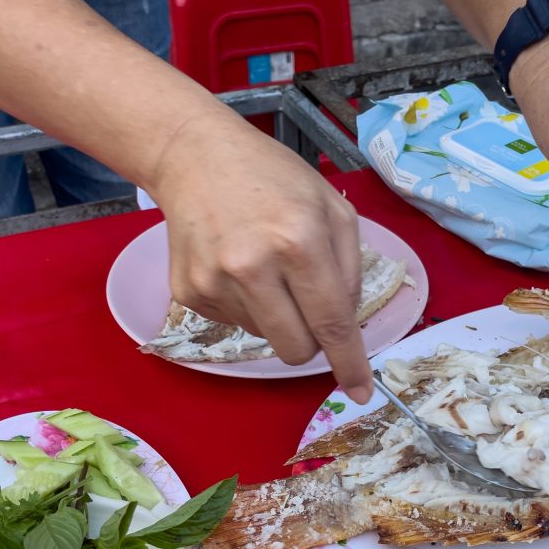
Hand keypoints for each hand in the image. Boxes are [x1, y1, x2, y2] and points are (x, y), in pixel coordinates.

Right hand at [151, 110, 372, 402]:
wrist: (194, 156)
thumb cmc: (273, 177)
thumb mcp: (332, 207)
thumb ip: (350, 268)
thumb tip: (346, 325)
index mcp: (298, 241)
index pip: (331, 322)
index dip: (349, 362)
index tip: (360, 392)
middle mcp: (252, 267)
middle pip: (295, 349)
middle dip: (311, 340)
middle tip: (308, 304)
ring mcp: (214, 283)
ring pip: (265, 338)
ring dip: (276, 315)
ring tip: (264, 265)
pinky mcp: (188, 293)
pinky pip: (234, 324)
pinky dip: (245, 305)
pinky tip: (236, 265)